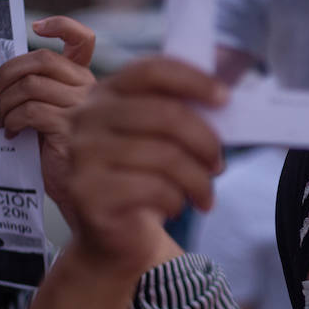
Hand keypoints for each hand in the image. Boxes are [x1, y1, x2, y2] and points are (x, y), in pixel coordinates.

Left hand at [0, 16, 95, 213]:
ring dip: (6, 102)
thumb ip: (38, 92)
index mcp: (85, 81)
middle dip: (8, 71)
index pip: (82, 40)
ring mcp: (84, 107)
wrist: (78, 194)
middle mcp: (90, 89)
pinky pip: (32, 110)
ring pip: (32, 85)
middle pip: (43, 59)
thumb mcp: (49, 116)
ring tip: (0, 120)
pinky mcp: (72, 128)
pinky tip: (10, 134)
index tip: (36, 27)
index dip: (61, 26)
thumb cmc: (58, 157)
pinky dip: (13, 120)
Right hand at [63, 57, 225, 271]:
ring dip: (198, 180)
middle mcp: (86, 118)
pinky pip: (153, 189)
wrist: (112, 236)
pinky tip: (175, 207)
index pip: (151, 71)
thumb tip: (223, 103)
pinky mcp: (87, 191)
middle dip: (206, 141)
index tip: (225, 98)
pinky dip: (176, 201)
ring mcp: (83, 154)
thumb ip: (178, 115)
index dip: (193, 80)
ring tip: (204, 194)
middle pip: (165, 114)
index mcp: (105, 93)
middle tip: (218, 164)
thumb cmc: (142, 181)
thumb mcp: (157, 141)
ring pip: (165, 156)